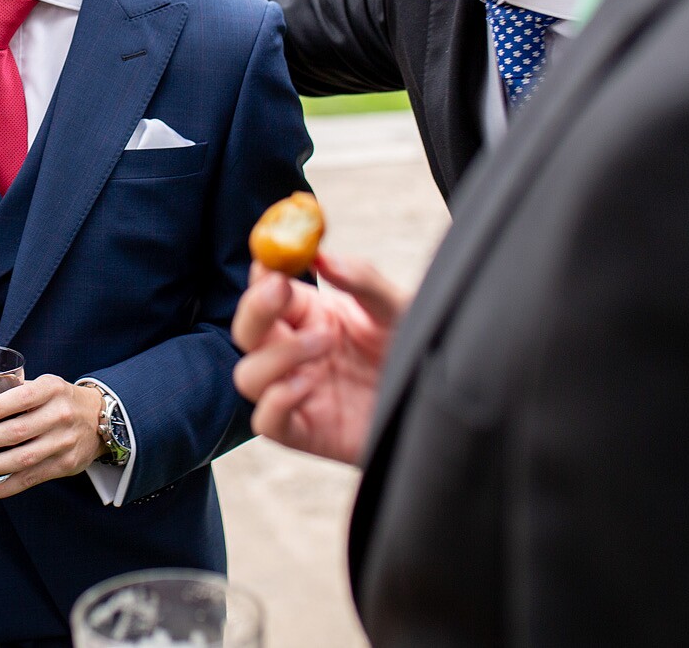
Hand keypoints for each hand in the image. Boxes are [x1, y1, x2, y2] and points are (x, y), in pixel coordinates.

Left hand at [0, 375, 104, 498]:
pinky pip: (31, 479)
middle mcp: (60, 416)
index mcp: (52, 389)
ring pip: (23, 459)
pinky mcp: (64, 466)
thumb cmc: (60, 400)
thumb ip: (16, 391)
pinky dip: (6, 487)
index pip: (22, 398)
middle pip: (18, 432)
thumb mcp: (45, 385)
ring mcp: (63, 443)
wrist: (100, 419)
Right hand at [231, 253, 408, 464]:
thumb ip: (361, 280)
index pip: (267, 288)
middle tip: (280, 289)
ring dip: (276, 355)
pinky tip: (306, 385)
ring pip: (248, 374)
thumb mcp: (396, 309)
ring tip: (325, 343)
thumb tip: (321, 256)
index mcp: (310, 315)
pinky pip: (267, 421)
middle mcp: (295, 353)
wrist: (441, 412)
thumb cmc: (415, 355)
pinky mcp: (305, 432)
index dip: (262, 271)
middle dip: (255, 307)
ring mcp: (297, 393)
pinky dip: (276, 402)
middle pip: (247, 329)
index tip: (272, 258)